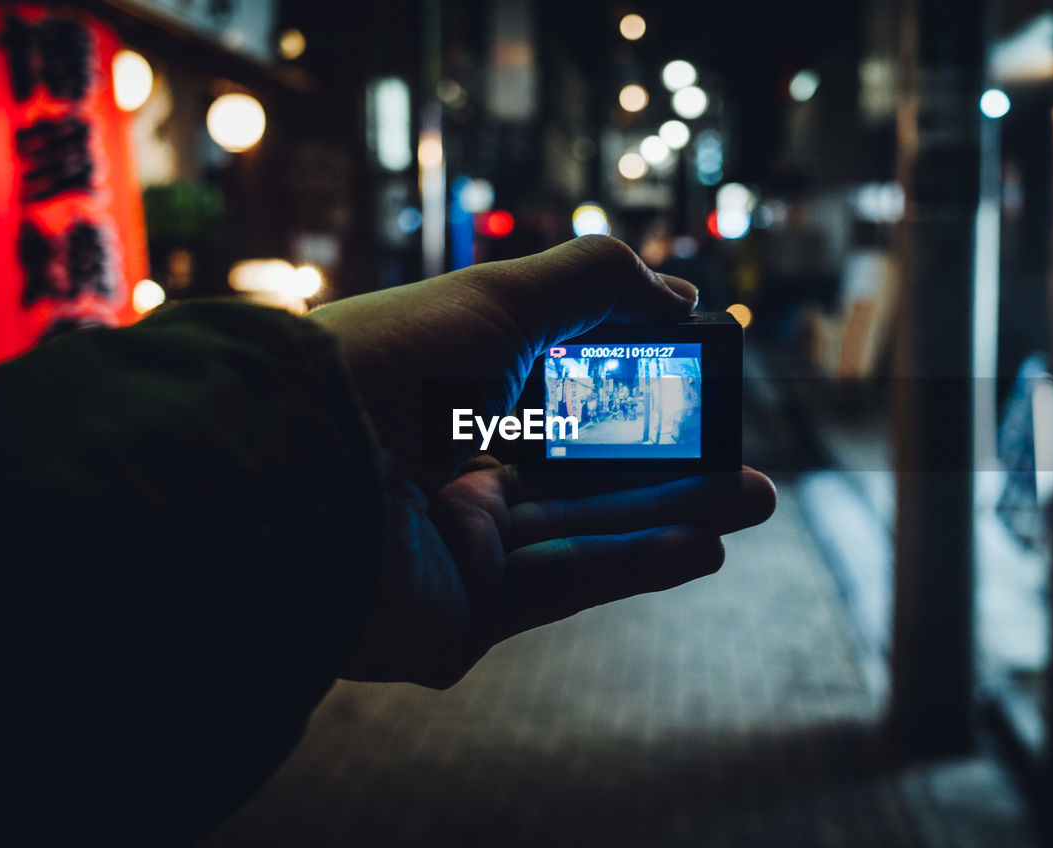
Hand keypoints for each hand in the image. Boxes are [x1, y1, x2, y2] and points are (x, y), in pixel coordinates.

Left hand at [308, 236, 775, 686]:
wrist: (296, 471)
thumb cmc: (390, 366)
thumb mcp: (499, 300)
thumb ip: (594, 286)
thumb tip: (678, 294)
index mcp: (450, 398)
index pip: (558, 397)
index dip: (630, 391)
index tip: (696, 380)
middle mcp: (451, 473)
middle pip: (583, 473)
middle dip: (670, 467)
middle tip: (745, 458)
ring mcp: (457, 549)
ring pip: (586, 531)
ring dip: (674, 516)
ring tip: (756, 497)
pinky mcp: (464, 613)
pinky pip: (563, 585)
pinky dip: (635, 565)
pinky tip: (703, 545)